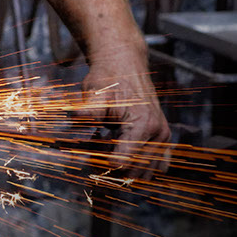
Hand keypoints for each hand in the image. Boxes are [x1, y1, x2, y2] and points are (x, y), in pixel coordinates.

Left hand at [77, 54, 171, 176]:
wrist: (125, 64)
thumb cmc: (108, 78)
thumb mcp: (95, 93)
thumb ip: (89, 110)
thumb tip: (74, 116)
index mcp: (143, 125)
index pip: (125, 160)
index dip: (105, 165)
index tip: (91, 157)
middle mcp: (158, 134)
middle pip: (136, 170)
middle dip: (113, 169)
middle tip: (94, 154)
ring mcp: (163, 137)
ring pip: (146, 172)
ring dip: (125, 169)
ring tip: (105, 149)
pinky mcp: (162, 138)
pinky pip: (155, 165)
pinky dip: (137, 166)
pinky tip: (119, 151)